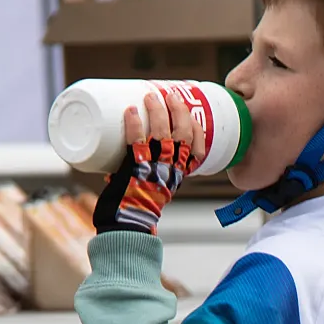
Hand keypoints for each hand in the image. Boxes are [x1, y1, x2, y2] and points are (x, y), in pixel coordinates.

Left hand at [90, 88, 204, 234]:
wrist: (125, 227)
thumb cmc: (135, 208)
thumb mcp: (151, 187)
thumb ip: (145, 168)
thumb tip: (127, 146)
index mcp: (178, 176)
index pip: (198, 149)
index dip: (196, 128)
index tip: (191, 114)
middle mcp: (171, 170)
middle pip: (183, 134)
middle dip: (179, 111)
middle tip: (171, 96)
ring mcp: (154, 168)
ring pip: (162, 132)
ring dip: (158, 110)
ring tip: (151, 96)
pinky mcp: (135, 168)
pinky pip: (136, 140)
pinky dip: (134, 123)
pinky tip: (130, 110)